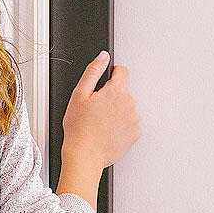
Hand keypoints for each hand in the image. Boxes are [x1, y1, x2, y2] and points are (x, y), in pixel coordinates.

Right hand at [62, 51, 139, 170]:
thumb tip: (103, 57)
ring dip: (115, 112)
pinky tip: (106, 131)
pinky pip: (128, 124)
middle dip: (111, 97)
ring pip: (125, 109)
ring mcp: (134, 120)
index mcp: (116, 91)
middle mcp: (129, 104)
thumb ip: (93, 71)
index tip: (104, 84)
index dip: (111, 75)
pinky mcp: (134, 135)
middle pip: (123, 92)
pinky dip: (119, 126)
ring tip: (99, 123)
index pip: (122, 72)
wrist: (85, 155)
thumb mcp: (79, 94)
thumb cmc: (79, 128)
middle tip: (94, 109)